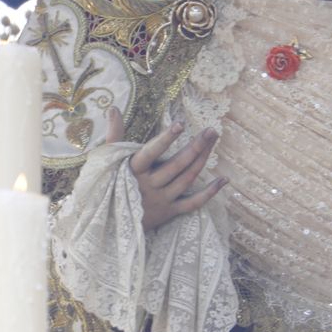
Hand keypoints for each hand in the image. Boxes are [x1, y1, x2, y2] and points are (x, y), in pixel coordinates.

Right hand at [106, 108, 227, 230]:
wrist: (109, 224)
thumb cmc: (110, 185)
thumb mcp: (107, 160)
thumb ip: (114, 134)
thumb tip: (114, 108)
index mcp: (133, 171)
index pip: (150, 153)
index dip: (165, 139)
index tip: (180, 124)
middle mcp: (148, 186)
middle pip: (176, 165)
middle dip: (195, 146)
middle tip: (211, 130)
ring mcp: (161, 200)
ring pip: (186, 179)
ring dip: (202, 159)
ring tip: (213, 140)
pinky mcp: (170, 212)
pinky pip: (193, 203)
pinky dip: (209, 193)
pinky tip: (223, 180)